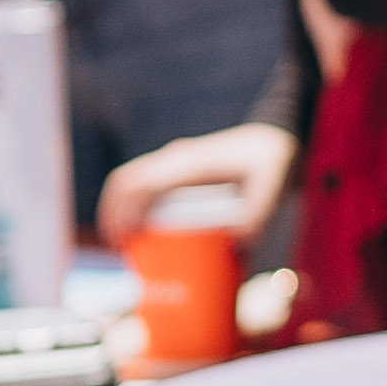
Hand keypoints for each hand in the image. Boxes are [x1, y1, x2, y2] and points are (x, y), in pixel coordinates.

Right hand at [95, 123, 295, 249]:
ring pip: (128, 180)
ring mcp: (172, 161)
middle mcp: (175, 159)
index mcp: (191, 163)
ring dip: (116, 209)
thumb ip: (258, 213)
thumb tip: (236, 245)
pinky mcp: (176, 169)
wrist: (275, 136)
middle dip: (112, 214)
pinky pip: (142, 183)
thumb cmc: (272, 161)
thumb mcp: (273, 185)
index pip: (145, 183)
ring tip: (120, 244)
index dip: (128, 210)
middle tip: (116, 248)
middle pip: (125, 181)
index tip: (126, 239)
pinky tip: (136, 230)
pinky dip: (130, 204)